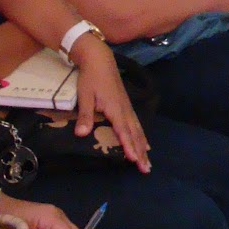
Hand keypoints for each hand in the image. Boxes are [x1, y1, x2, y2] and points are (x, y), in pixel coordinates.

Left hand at [68, 35, 150, 171]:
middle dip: (140, 152)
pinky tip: (145, 142)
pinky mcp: (126, 105)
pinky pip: (137, 124)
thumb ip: (85, 115)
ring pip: (138, 130)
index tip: (134, 160)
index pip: (123, 131)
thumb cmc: (91, 77)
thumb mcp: (85, 95)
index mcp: (115, 108)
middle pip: (134, 134)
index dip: (128, 146)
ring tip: (148, 161)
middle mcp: (124, 110)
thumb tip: (81, 134)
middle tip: (146, 168)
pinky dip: (142, 136)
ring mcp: (127, 107)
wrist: (99, 59)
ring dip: (143, 146)